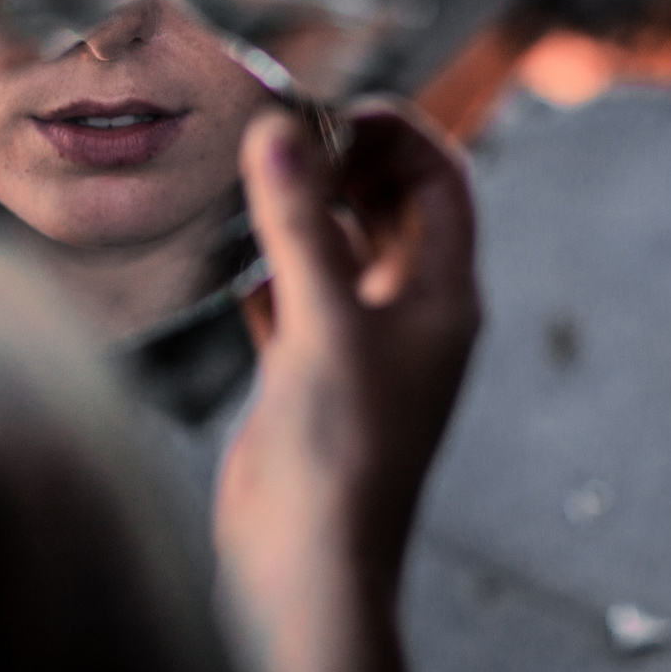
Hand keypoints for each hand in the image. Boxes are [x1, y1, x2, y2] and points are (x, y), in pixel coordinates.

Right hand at [214, 100, 479, 671]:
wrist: (307, 559)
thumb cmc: (342, 453)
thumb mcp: (324, 323)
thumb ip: (300, 225)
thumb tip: (280, 132)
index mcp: (442, 297)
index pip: (440, 184)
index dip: (399, 135)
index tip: (334, 112)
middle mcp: (406, 314)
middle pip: (389, 208)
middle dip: (343, 164)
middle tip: (280, 134)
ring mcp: (357, 343)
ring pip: (336, 249)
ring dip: (299, 211)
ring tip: (248, 177)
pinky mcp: (308, 372)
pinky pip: (293, 296)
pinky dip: (266, 268)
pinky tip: (228, 257)